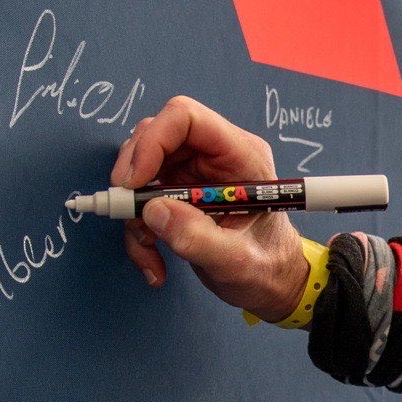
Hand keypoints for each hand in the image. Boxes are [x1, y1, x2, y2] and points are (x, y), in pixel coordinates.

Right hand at [111, 96, 311, 319]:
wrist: (272, 283)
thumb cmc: (268, 267)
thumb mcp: (238, 263)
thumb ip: (199, 238)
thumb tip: (154, 211)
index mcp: (242, 156)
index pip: (187, 118)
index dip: (153, 141)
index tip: (134, 182)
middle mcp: (216, 155)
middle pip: (156, 135)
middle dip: (134, 176)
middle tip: (129, 214)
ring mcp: (195, 171)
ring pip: (142, 168)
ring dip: (134, 211)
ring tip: (149, 247)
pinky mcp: (178, 191)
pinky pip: (142, 197)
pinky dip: (138, 228)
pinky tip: (155, 258)